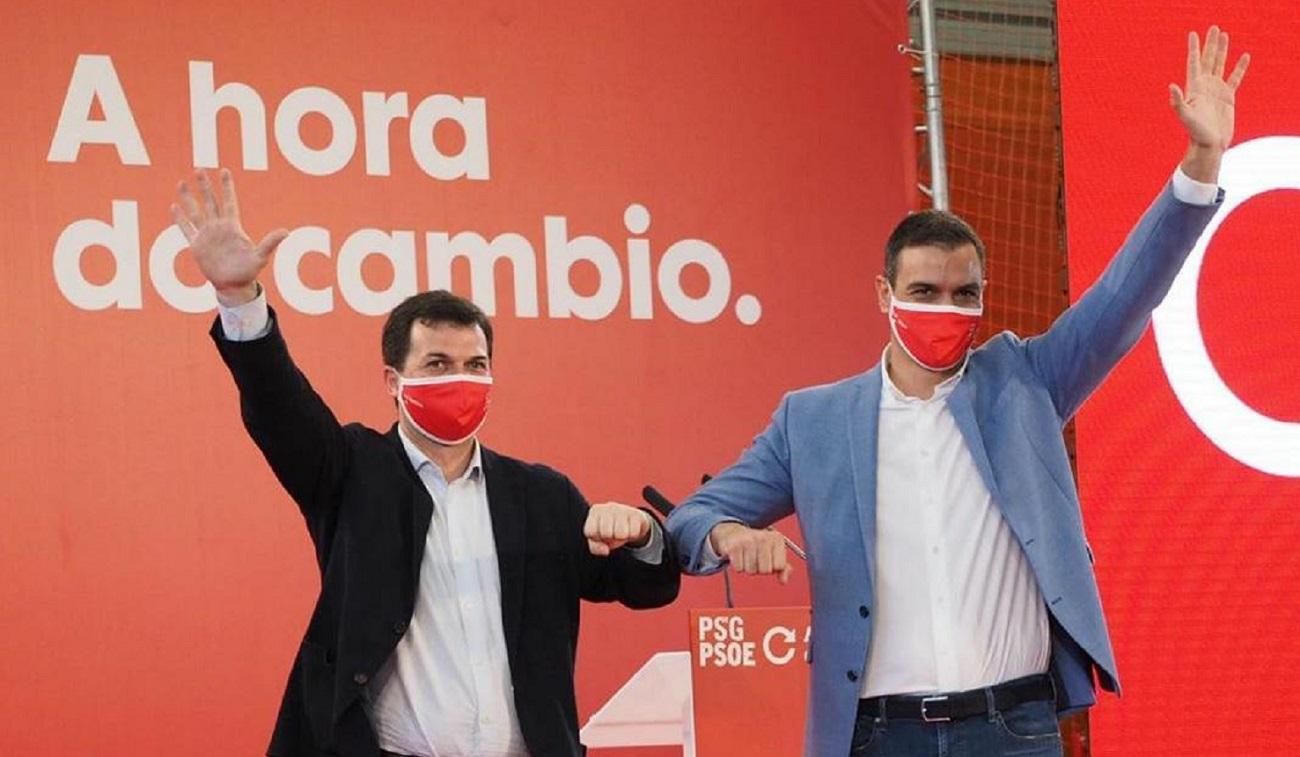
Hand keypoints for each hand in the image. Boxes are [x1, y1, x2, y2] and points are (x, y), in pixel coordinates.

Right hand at [171, 169, 287, 305]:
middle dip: (204, 186)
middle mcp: (218, 227)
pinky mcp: (196, 245)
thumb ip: (270, 243)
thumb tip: (287, 232)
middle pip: (210, 202)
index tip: (224, 171)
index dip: (226, 187)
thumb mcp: (260, 256)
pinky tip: (174, 206)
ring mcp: (206, 235)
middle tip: (199, 169)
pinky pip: (186, 229)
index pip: (228, 202)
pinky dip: (180, 219)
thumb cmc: (248, 271)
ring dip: (188, 198)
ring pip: (195, 211)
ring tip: (182, 182)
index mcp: (233, 227)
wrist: (233, 285)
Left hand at [584, 503, 652, 555]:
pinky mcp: (636, 514)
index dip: (597, 538)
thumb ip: (595, 547)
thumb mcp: (599, 539)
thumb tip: (605, 551)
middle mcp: (608, 507)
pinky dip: (632, 535)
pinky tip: (630, 528)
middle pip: (606, 533)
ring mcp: (623, 509)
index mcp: (595, 512)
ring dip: (622, 537)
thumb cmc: (611, 529)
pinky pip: (634, 533)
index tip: (601, 535)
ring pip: (621, 533)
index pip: (591, 531)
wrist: (631, 521)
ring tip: (622, 531)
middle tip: (614, 533)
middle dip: (611, 537)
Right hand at [708, 522, 791, 583]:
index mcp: (776, 538)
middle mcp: (763, 537)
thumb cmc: (757, 545)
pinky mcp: (734, 547)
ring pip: (751, 570)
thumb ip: (783, 567)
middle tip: (755, 558)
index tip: (768, 559)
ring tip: (746, 556)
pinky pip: (739, 569)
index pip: (779, 566)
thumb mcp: (773, 553)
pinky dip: (738, 566)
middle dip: (759, 569)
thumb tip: (783, 580)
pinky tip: (738, 556)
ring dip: (748, 568)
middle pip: (765, 570)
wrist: (733, 533)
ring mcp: (748, 541)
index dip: (772, 567)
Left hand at [1169, 26, 1248, 152]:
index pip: (1194, 63)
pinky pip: (1235, 78)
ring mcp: (1216, 91)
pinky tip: (1244, 56)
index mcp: (1194, 88)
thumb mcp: (1185, 116)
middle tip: (1213, 28)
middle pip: (1208, 60)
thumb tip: (1171, 86)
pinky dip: (1239, 67)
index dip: (1193, 48)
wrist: (1209, 145)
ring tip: (1224, 35)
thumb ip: (1178, 102)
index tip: (1193, 34)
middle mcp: (1204, 86)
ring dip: (1222, 50)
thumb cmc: (1195, 133)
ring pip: (1220, 65)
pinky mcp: (1227, 97)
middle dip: (1210, 44)